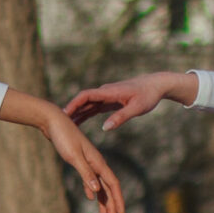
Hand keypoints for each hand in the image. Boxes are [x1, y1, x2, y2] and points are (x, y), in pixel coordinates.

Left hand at [0, 92, 123, 212]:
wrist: (53, 122)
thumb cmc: (63, 137)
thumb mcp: (73, 156)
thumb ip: (86, 173)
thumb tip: (96, 191)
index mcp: (97, 162)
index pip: (112, 184)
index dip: (117, 200)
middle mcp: (96, 163)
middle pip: (108, 188)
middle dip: (112, 205)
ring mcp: (88, 162)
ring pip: (100, 185)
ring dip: (103, 201)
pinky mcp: (79, 161)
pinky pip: (90, 180)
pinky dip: (92, 190)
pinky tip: (92, 198)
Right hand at [65, 71, 196, 128]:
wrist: (157, 85)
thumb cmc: (148, 95)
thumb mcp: (136, 108)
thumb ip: (120, 117)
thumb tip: (104, 128)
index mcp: (109, 92)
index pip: (86, 96)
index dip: (74, 104)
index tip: (63, 114)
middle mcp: (105, 92)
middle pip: (83, 101)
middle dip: (70, 111)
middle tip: (56, 123)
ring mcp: (106, 96)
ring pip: (86, 105)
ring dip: (75, 114)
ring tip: (62, 126)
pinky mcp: (109, 101)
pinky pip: (93, 108)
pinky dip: (84, 114)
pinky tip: (77, 123)